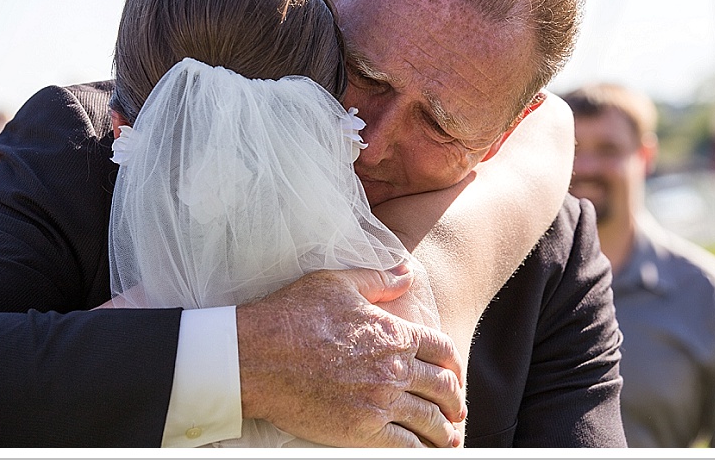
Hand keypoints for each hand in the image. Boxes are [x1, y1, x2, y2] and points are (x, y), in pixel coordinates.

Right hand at [237, 268, 465, 447]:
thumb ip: (379, 280)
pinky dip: (422, 451)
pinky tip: (426, 453)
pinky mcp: (362, 431)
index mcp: (394, 333)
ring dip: (445, 430)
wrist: (257, 356)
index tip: (454, 373)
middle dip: (454, 399)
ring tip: (449, 436)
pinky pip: (406, 447)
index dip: (453, 363)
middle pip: (442, 386)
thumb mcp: (338, 283)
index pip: (441, 349)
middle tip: (457, 409)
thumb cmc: (294, 314)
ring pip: (429, 420)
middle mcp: (394, 368)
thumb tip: (407, 272)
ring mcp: (380, 401)